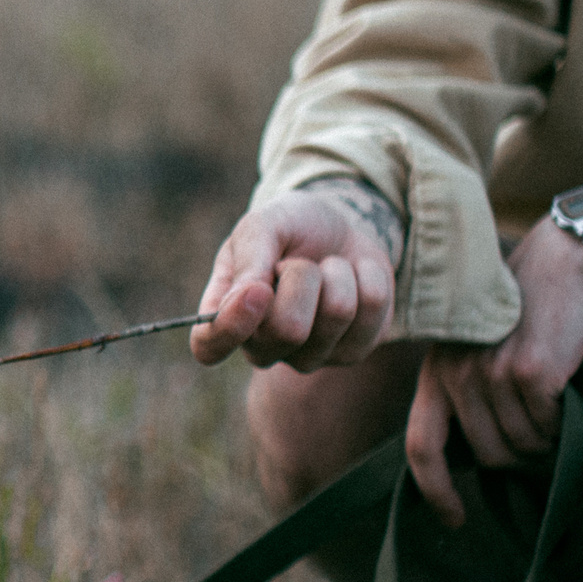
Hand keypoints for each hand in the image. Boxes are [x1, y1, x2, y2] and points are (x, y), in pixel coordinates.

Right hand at [191, 184, 399, 370]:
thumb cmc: (290, 229)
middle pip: (288, 331)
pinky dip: (368, 275)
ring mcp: (308, 356)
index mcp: (224, 317)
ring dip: (337, 273)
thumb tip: (243, 296)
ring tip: (326, 268)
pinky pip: (373, 310)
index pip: (209, 346)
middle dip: (302, 276)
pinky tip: (353, 277)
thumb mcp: (264, 224)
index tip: (257, 290)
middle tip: (298, 262)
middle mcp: (261, 348)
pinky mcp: (352, 352)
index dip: (231, 326)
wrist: (340, 229)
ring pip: (336, 315)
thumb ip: (250, 256)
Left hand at [404, 218, 582, 524]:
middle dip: (516, 460)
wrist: (564, 263)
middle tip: (540, 439)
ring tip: (552, 407)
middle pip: (484, 455)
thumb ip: (465, 395)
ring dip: (543, 441)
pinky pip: (548, 426)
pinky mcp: (529, 372)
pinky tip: (565, 393)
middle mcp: (454, 376)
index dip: (435, 491)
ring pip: (519, 445)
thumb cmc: (525, 314)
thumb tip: (474, 458)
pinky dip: (562, 423)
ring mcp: (489, 374)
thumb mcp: (476, 350)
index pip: (420, 446)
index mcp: (435, 374)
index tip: (455, 520)